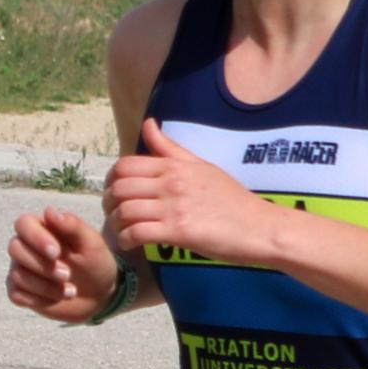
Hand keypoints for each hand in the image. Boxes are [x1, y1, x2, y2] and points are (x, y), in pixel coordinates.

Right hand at [7, 205, 119, 322]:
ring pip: (17, 275)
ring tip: (71, 291)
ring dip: (46, 286)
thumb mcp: (92, 243)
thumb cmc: (95, 262)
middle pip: (15, 249)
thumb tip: (49, 211)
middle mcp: (26, 247)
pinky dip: (39, 299)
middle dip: (42, 265)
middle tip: (68, 275)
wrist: (99, 293)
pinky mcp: (20, 292)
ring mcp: (21, 269)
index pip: (23, 224)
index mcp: (42, 228)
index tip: (57, 252)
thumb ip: (73, 225)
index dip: (36, 237)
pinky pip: (16, 295)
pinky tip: (57, 299)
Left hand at [102, 120, 274, 266]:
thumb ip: (170, 149)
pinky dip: (126, 240)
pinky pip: (137, 233)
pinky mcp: (179, 231)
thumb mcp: (201, 166)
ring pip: (124, 211)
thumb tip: (148, 124)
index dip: (110, 181)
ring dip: (115, 224)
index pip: (125, 165)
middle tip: (113, 214)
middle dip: (108, 203)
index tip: (113, 193)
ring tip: (121, 231)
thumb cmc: (231, 199)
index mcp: (175, 166)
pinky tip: (131, 244)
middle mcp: (171, 182)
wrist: (259, 226)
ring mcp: (174, 207)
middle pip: (119, 187)